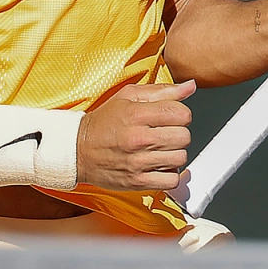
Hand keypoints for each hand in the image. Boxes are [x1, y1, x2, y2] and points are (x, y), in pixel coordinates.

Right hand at [77, 80, 194, 190]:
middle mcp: (139, 138)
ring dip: (174, 153)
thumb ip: (162, 91)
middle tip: (164, 133)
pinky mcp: (138, 182)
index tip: (170, 116)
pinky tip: (158, 165)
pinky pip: (171, 180)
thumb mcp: (128, 96)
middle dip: (178, 133)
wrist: (77, 150)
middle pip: (184, 136)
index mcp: (137, 114)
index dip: (180, 114)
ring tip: (160, 149)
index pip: (181, 113)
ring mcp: (139, 162)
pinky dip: (169, 174)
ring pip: (180, 158)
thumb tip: (190, 86)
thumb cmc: (104, 122)